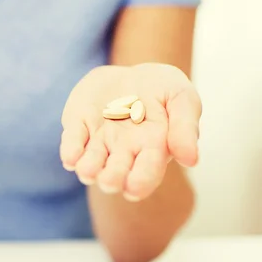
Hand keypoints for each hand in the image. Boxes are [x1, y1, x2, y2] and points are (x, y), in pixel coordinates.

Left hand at [60, 63, 200, 201]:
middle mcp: (124, 150)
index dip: (141, 181)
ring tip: (87, 171)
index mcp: (153, 147)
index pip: (147, 170)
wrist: (132, 73)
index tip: (134, 189)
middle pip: (117, 171)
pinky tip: (70, 157)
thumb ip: (185, 127)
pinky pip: (72, 142)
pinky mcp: (78, 126)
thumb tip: (190, 160)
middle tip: (109, 182)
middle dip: (112, 178)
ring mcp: (99, 140)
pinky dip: (70, 150)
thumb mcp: (181, 97)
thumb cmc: (162, 89)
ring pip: (91, 161)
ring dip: (88, 168)